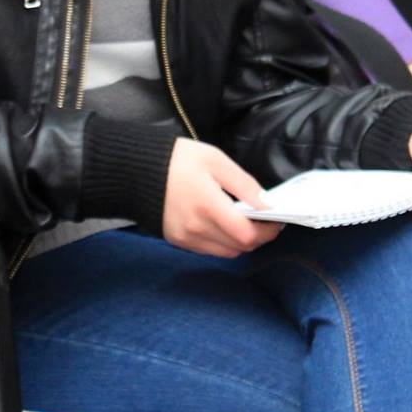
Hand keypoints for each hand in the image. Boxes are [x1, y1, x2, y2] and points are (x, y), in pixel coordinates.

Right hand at [160, 139, 282, 257]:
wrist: (135, 168)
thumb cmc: (176, 159)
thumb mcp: (214, 160)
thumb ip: (243, 183)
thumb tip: (266, 203)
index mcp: (208, 206)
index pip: (247, 234)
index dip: (268, 231)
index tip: (276, 219)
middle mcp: (196, 228)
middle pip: (240, 247)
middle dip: (258, 236)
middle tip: (265, 220)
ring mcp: (185, 238)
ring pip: (226, 252)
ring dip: (241, 241)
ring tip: (244, 221)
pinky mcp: (177, 240)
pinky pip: (209, 250)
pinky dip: (222, 242)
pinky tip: (223, 223)